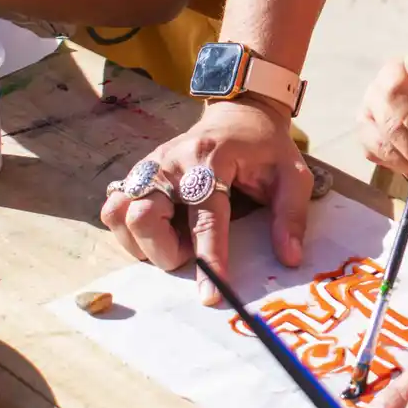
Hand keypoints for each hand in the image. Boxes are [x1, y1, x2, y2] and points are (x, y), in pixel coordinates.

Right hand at [99, 96, 313, 305]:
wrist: (240, 112)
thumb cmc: (266, 147)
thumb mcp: (293, 176)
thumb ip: (290, 216)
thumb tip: (288, 258)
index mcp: (211, 161)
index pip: (204, 218)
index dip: (208, 258)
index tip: (211, 294)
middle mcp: (172, 162)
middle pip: (144, 216)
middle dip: (165, 251)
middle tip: (190, 252)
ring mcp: (149, 165)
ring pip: (119, 214)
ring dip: (143, 242)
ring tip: (174, 241)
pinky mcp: (138, 172)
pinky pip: (114, 209)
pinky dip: (129, 231)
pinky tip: (157, 232)